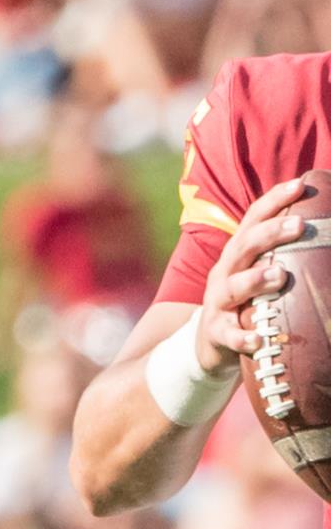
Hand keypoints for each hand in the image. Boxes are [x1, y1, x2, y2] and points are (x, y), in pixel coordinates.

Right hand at [196, 177, 311, 371]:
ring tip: (279, 276)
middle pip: (242, 247)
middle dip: (269, 234)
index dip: (273, 201)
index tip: (300, 185)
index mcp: (238, 255)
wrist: (209, 342)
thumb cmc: (248, 302)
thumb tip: (328, 233)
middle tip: (299, 225)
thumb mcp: (260, 275)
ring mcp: (217, 302)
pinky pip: (228, 335)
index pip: (252, 220)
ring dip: (254, 280)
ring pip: (232, 287)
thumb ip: (286, 257)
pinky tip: (258, 339)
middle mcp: (225, 273)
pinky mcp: (216, 333)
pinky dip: (242, 337)